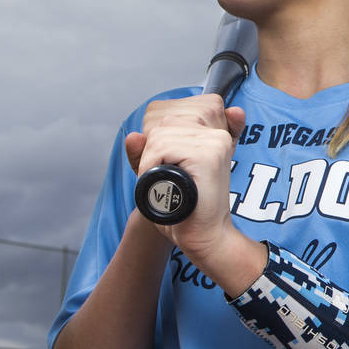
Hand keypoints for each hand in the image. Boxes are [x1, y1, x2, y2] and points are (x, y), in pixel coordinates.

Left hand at [124, 95, 246, 263]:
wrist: (204, 237)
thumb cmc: (186, 208)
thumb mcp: (164, 173)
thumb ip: (149, 152)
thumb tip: (132, 136)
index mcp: (214, 132)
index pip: (171, 110)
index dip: (160, 135)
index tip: (171, 163)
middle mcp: (217, 133)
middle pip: (164, 120)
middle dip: (154, 148)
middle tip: (169, 177)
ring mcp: (215, 141)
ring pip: (160, 134)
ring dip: (152, 160)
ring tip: (170, 183)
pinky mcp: (208, 153)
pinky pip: (162, 146)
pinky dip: (152, 166)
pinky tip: (167, 184)